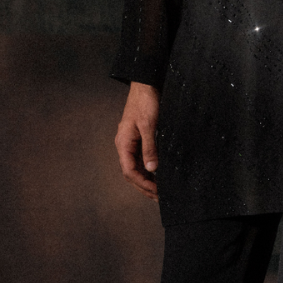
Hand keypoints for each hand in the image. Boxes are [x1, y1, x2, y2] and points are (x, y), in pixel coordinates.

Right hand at [115, 82, 160, 199]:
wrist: (146, 84)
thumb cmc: (146, 102)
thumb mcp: (149, 125)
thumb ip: (150, 148)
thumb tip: (151, 169)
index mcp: (123, 143)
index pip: (129, 171)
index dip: (142, 184)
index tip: (156, 192)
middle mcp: (124, 145)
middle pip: (131, 172)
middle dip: (144, 186)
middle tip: (158, 197)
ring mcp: (131, 142)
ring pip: (135, 167)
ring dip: (146, 180)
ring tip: (158, 190)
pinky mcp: (138, 138)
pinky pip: (141, 158)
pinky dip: (148, 169)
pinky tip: (158, 174)